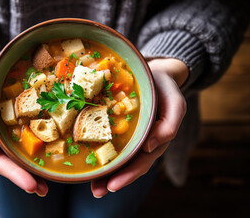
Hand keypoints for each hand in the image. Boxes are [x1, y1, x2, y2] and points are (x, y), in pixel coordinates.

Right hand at [0, 52, 47, 196]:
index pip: (0, 162)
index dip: (15, 175)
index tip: (31, 185)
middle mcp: (4, 139)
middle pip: (16, 162)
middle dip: (29, 178)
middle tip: (44, 190)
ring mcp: (17, 130)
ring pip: (28, 151)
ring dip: (40, 166)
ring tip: (56, 179)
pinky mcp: (29, 118)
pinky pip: (38, 131)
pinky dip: (48, 140)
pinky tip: (62, 148)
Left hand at [91, 58, 187, 197]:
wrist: (157, 73)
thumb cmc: (166, 88)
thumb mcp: (175, 102)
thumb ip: (170, 123)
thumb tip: (151, 146)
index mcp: (156, 140)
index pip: (142, 162)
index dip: (129, 174)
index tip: (113, 184)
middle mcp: (143, 142)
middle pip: (128, 165)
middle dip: (113, 179)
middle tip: (97, 191)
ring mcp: (132, 136)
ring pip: (120, 158)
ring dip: (106, 173)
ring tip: (92, 186)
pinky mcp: (120, 127)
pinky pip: (111, 141)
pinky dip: (101, 152)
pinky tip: (89, 161)